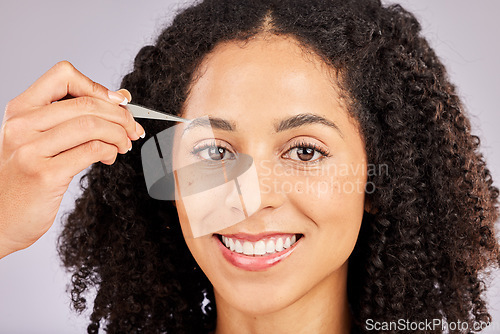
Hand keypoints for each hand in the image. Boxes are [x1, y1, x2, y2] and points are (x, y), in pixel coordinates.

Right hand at [0, 61, 144, 257]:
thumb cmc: (26, 179)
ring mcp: (31, 149)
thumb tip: (119, 98)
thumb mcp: (41, 140)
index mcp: (21, 110)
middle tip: (133, 129)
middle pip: (86, 103)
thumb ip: (74, 119)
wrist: (0, 219)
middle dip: (120, 115)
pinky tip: (111, 157)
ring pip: (91, 125)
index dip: (97, 86)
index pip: (63, 76)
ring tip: (123, 145)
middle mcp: (22, 125)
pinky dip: (110, 150)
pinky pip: (91, 150)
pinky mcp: (45, 174)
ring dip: (118, 134)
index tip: (117, 102)